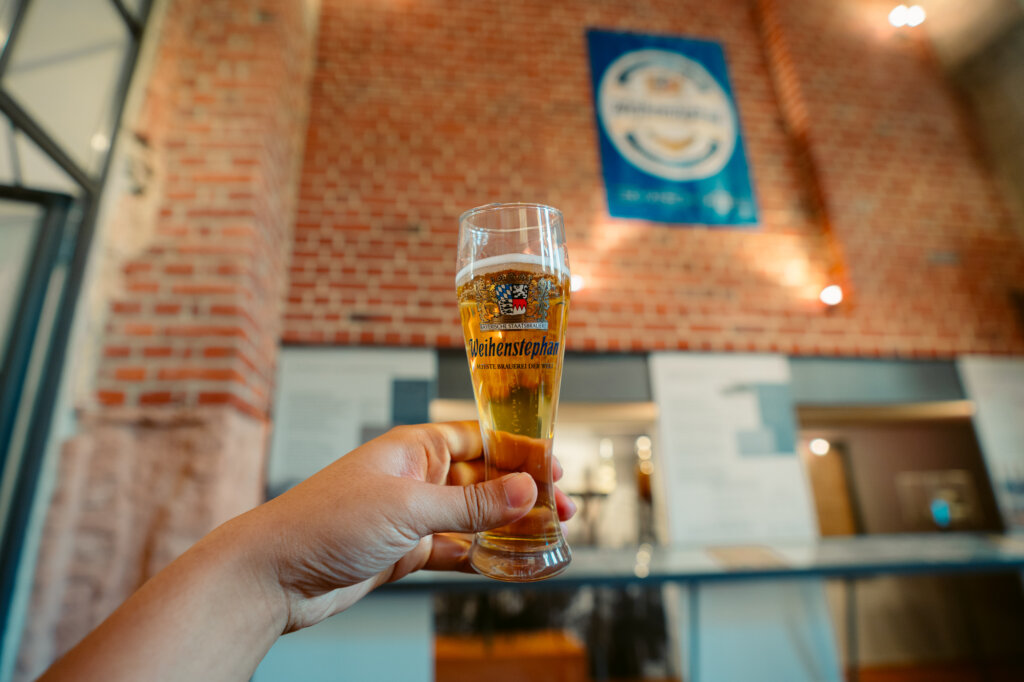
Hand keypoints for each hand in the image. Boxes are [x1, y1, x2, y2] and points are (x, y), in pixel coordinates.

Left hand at [229, 421, 575, 632]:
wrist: (273, 574)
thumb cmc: (326, 522)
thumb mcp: (408, 508)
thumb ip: (471, 505)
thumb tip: (527, 491)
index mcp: (414, 447)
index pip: (480, 438)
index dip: (520, 450)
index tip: (554, 465)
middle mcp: (415, 477)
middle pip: (482, 479)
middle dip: (521, 492)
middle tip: (561, 508)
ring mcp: (410, 516)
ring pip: (472, 517)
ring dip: (506, 526)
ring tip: (545, 535)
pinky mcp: (403, 551)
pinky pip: (455, 549)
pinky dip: (482, 556)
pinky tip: (509, 563)